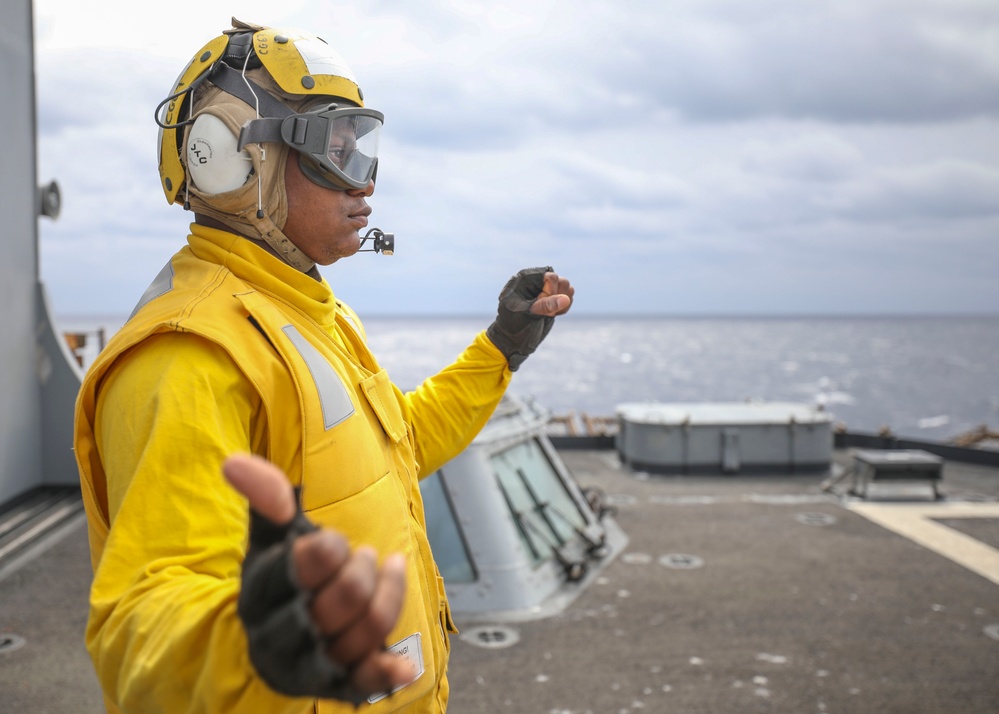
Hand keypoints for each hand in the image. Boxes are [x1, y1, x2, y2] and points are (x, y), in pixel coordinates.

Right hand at [223, 454, 415, 699]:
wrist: (277, 638)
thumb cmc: (282, 576)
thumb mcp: (272, 536)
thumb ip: (266, 498)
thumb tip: (234, 462)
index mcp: (259, 593)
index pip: (304, 565)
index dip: (328, 549)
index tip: (333, 542)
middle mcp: (277, 636)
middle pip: (341, 600)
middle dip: (363, 571)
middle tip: (366, 556)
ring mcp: (307, 666)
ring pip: (364, 632)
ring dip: (387, 596)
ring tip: (387, 572)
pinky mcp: (334, 687)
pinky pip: (364, 683)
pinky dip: (386, 672)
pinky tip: (404, 664)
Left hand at [486, 266, 573, 370]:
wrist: (514, 340)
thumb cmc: (514, 325)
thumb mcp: (527, 314)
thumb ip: (545, 306)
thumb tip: (566, 299)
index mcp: (525, 279)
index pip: (551, 278)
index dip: (551, 293)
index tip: (540, 307)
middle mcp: (536, 281)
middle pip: (561, 281)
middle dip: (558, 298)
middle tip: (546, 312)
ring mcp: (544, 289)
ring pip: (566, 287)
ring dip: (563, 303)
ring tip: (550, 314)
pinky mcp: (551, 299)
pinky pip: (567, 296)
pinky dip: (564, 306)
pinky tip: (552, 314)